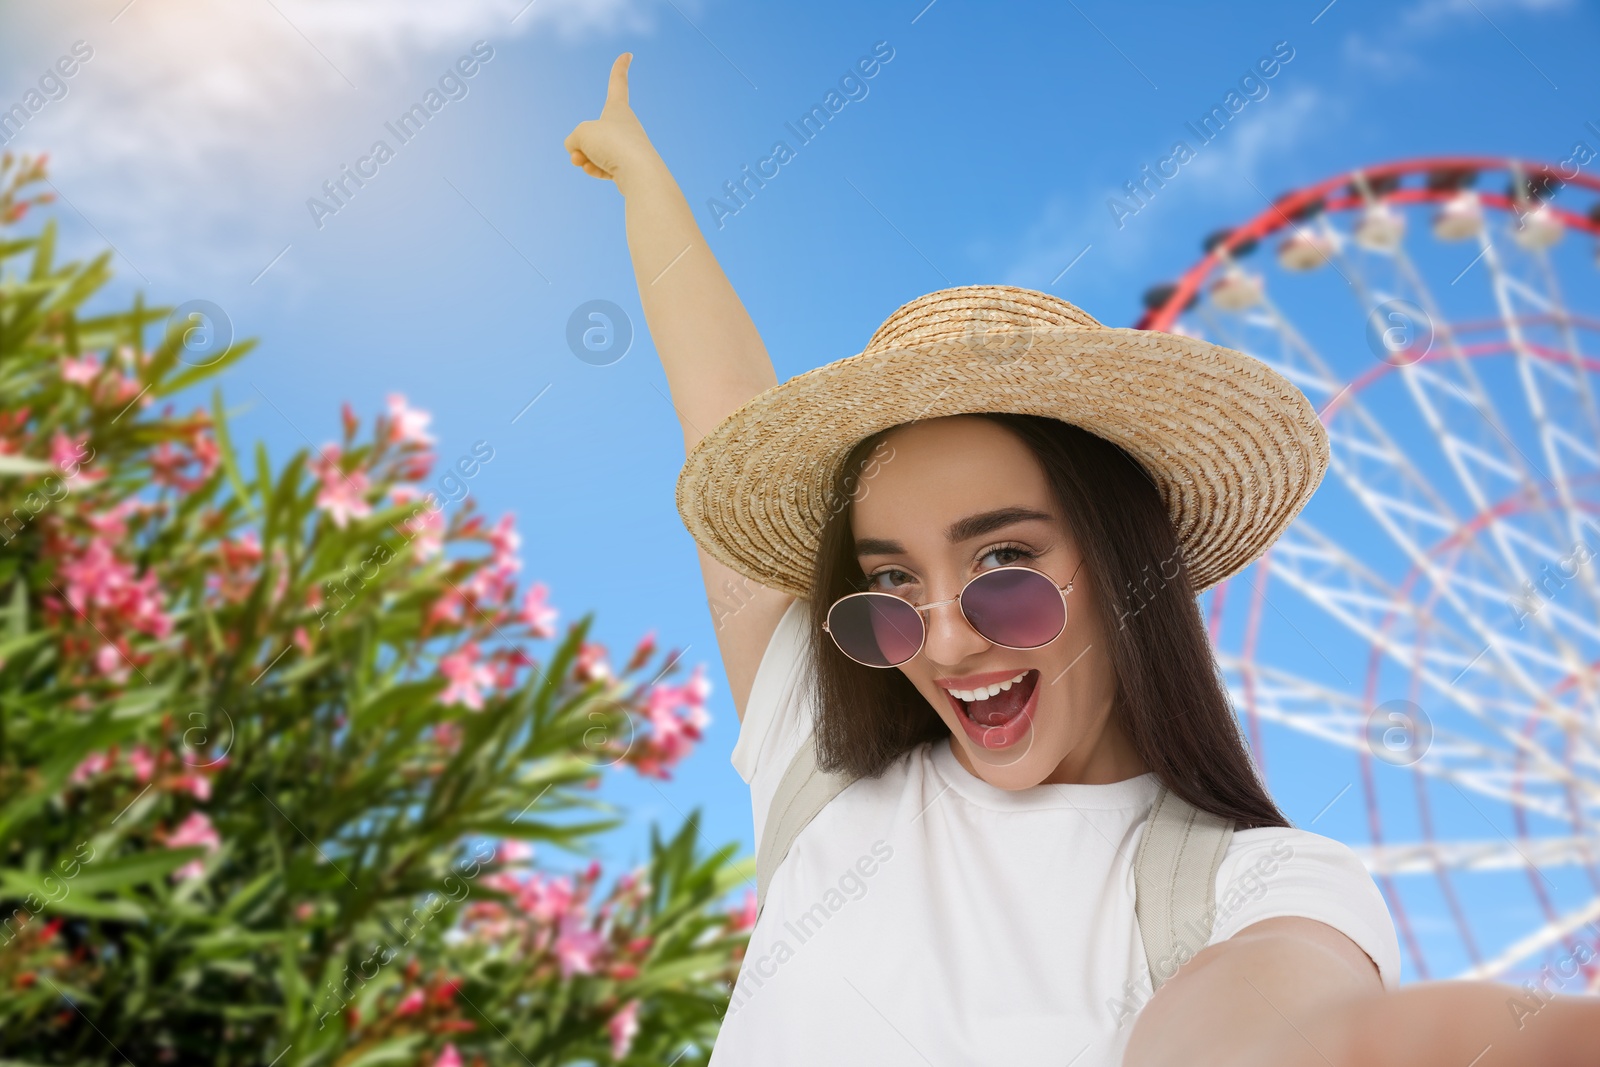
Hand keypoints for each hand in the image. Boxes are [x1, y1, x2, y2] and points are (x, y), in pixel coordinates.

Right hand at [563, 53, 660, 195]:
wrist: (639, 175)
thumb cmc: (612, 145)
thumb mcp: (581, 135)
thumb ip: (575, 140)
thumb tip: (579, 154)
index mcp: (618, 108)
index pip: (618, 83)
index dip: (620, 68)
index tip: (628, 55)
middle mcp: (625, 126)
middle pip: (591, 132)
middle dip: (580, 144)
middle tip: (577, 154)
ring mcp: (627, 148)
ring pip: (595, 151)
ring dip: (583, 158)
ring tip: (584, 163)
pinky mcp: (629, 168)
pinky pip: (603, 167)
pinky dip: (594, 170)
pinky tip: (593, 172)